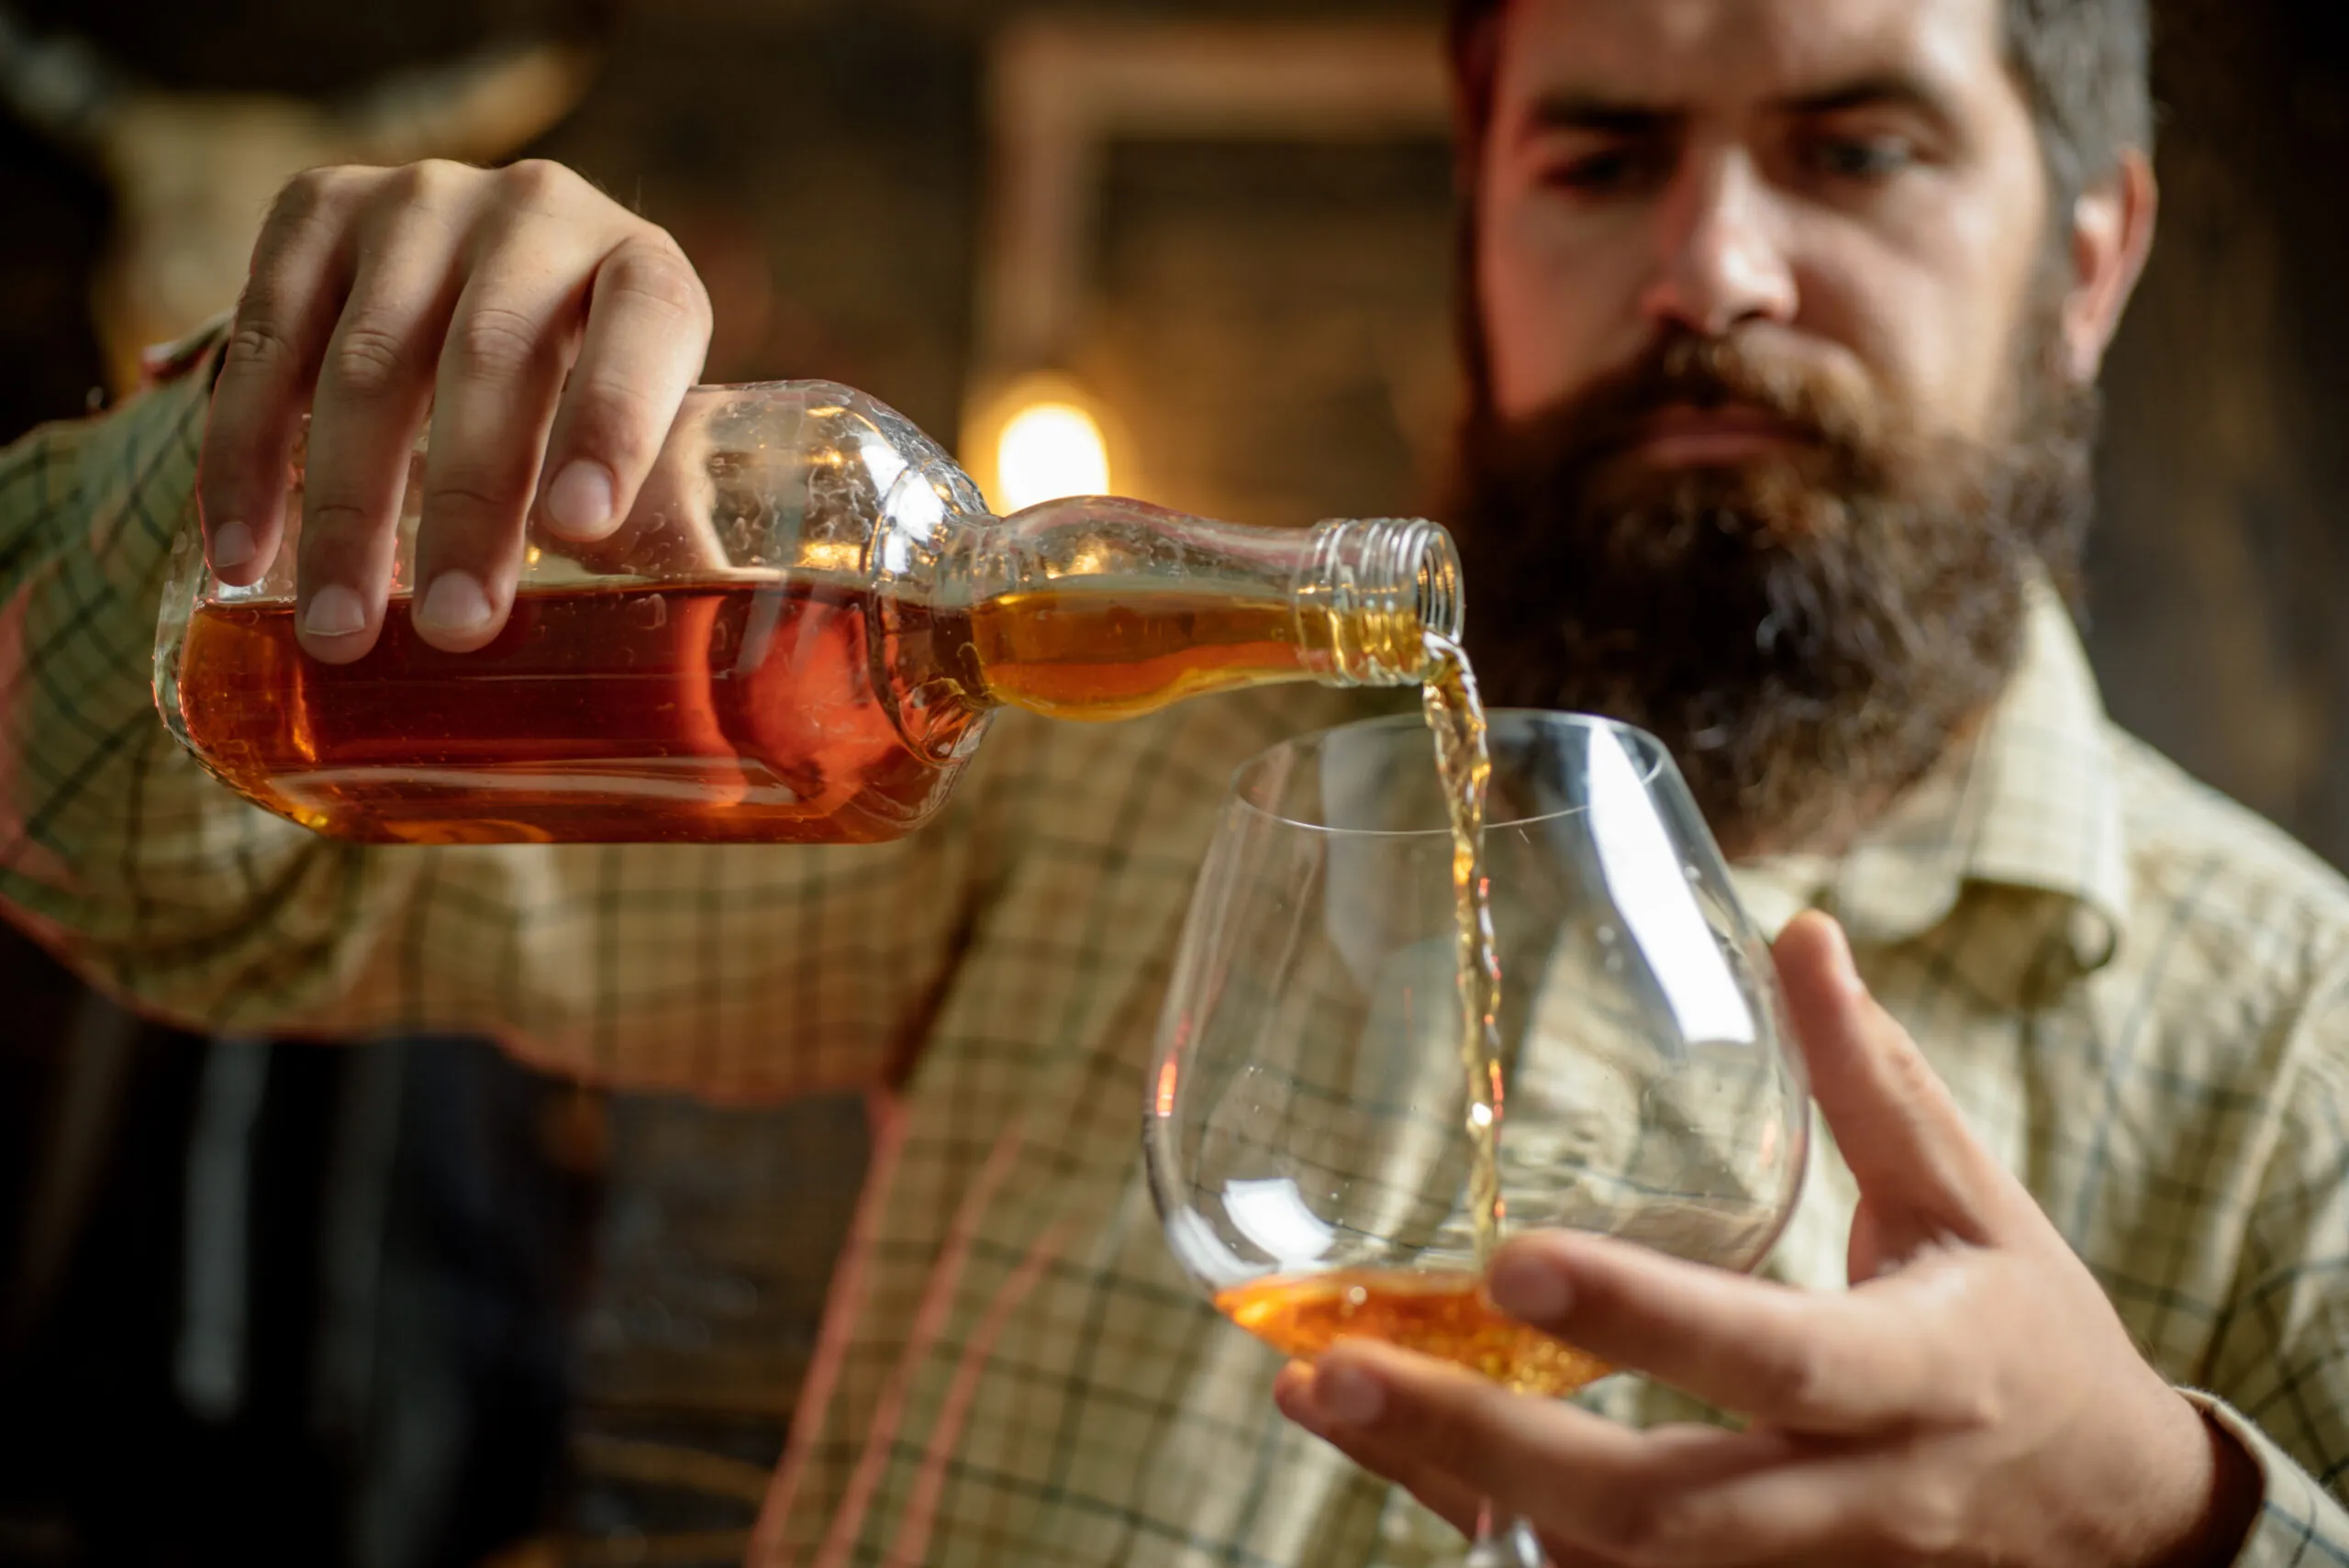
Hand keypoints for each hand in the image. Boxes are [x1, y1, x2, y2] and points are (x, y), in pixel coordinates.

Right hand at [197, 159, 713, 658]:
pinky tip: (242, 556)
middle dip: (468, 506)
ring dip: (344, 509)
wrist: (471, 285)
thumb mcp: (645, 445)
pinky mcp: (312, 211)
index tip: (580, 527)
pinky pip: (263, 342)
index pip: (646, 330)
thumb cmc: (583, 395)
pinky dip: (245, 459)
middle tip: (453, 628)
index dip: (614, 422)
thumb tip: (700, 669)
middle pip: (494, 358)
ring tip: (339, 630)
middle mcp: (538, 212)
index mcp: (644, 269)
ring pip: (368, 360)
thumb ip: (668, 534)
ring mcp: (417, 201)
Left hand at [1275, 913, 2262, 1567]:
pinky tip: (1397, 1455)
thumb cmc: (2032, 1343)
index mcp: (1918, 1377)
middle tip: (1331, 1375)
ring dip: (1458, 1492)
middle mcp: (1853, 1502)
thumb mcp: (1975, 1209)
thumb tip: (1806, 934)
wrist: (2121, 1529)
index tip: (1512, 1263)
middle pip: (1660, 1511)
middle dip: (1486, 1449)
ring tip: (1320, 1397)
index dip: (1647, 1321)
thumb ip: (1878, 1084)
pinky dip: (1496, 1532)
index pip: (1774, 1360)